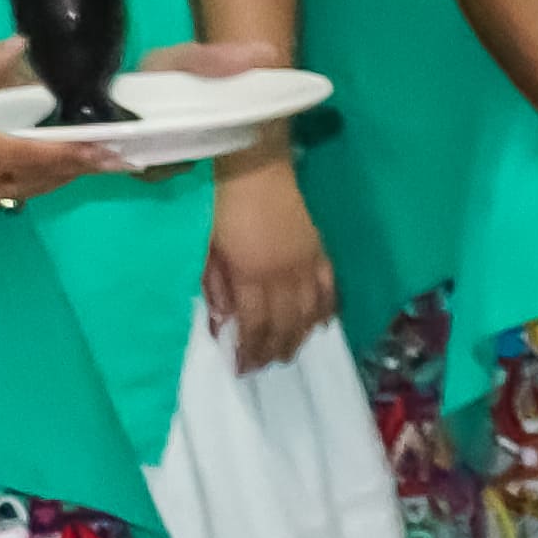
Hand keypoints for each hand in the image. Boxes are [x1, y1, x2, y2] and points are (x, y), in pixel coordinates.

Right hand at [0, 46, 132, 217]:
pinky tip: (37, 173)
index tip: (115, 154)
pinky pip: (3, 200)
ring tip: (86, 163)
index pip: (40, 157)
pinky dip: (26, 187)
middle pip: (41, 179)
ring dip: (56, 179)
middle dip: (78, 168)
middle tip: (115, 158)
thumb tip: (21, 43)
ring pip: (26, 193)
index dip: (80, 157)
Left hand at [204, 151, 335, 368]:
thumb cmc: (222, 205)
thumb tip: (220, 324)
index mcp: (253, 275)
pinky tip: (322, 324)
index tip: (242, 368)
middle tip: (266, 367)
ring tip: (291, 352)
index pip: (255, 324)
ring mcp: (306, 264)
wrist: (256, 168)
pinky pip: (328, 289)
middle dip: (275, 349)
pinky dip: (326, 310)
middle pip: (285, 324)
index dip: (249, 349)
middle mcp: (285, 276)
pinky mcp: (319, 252)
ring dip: (300, 336)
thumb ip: (215, 287)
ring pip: (310, 312)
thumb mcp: (209, 248)